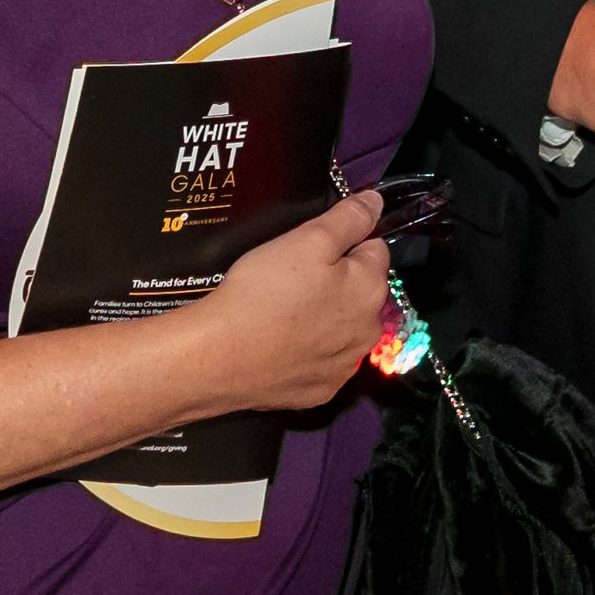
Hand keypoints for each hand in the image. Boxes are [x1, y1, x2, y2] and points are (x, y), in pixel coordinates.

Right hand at [204, 190, 399, 416]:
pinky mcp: (320, 391)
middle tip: (292, 279)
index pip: (374, 249)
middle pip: (360, 292)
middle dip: (337, 282)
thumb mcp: (307, 239)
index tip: (311, 250)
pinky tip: (280, 343)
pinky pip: (321, 361)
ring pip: (342, 328)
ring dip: (324, 317)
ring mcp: (344, 366)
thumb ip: (349, 218)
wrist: (219, 357)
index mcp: (371, 290)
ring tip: (283, 311)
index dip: (344, 243)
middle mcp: (368, 332)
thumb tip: (376, 202)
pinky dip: (307, 351)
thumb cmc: (264, 291)